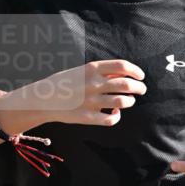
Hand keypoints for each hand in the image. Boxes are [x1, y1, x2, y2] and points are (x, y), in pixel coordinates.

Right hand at [5, 60, 146, 126]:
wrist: (43, 98)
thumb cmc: (66, 83)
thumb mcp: (82, 71)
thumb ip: (102, 73)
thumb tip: (124, 75)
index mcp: (92, 69)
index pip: (122, 66)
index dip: (136, 71)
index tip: (141, 76)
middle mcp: (93, 84)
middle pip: (127, 85)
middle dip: (139, 87)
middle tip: (141, 89)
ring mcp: (91, 101)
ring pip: (123, 102)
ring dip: (130, 101)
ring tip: (129, 101)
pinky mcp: (88, 117)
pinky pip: (111, 119)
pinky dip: (117, 116)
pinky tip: (114, 112)